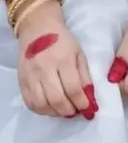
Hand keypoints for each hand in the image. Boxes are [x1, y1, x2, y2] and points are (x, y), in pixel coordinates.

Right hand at [17, 1, 97, 119]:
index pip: (73, 88)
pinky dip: (42, 110)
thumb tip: (90, 99)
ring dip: (55, 113)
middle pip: (57, 99)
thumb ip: (85, 77)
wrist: (38, 29)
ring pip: (42, 104)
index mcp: (63, 59)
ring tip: (64, 110)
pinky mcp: (22, 81)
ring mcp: (31, 75)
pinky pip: (30, 103)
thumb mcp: (79, 54)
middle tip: (76, 111)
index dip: (82, 103)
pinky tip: (50, 107)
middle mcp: (45, 68)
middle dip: (69, 111)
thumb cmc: (62, 41)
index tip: (88, 110)